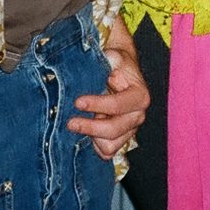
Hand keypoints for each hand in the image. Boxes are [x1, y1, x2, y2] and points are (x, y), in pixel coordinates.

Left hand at [68, 20, 149, 160]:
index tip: (77, 101)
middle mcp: (137, 116)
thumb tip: (107, 59)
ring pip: (109, 146)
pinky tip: (86, 133)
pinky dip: (95, 146)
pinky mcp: (120, 139)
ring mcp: (130, 130)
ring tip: (78, 124)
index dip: (96, 105)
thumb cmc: (115, 63)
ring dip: (92, 137)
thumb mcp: (115, 56)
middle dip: (90, 127)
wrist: (119, 71)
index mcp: (139, 96)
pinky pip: (107, 153)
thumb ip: (112, 57)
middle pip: (113, 131)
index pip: (117, 106)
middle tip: (70, 122)